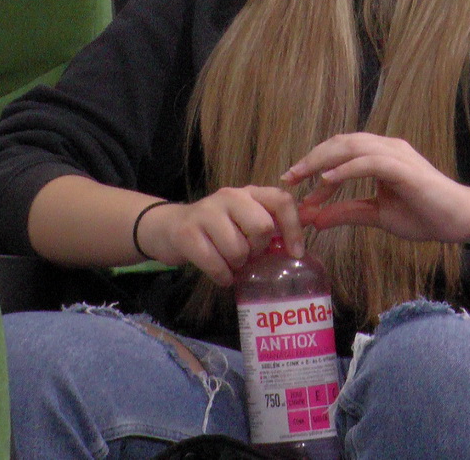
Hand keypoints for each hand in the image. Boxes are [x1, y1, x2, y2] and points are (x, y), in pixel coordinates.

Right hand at [136, 186, 304, 286]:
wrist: (168, 227)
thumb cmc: (215, 229)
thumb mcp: (243, 220)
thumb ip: (270, 226)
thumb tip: (301, 245)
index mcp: (248, 193)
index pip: (281, 201)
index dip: (293, 228)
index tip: (295, 253)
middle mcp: (229, 197)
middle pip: (262, 227)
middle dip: (258, 249)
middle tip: (248, 254)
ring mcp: (206, 213)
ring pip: (238, 250)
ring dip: (237, 265)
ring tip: (230, 262)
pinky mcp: (187, 234)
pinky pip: (217, 265)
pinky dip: (223, 276)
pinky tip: (221, 274)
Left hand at [282, 132, 469, 243]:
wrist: (460, 220)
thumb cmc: (424, 215)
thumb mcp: (376, 215)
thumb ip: (346, 212)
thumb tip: (314, 219)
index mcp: (380, 156)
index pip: (339, 152)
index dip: (314, 164)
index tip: (293, 184)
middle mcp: (386, 148)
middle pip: (340, 143)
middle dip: (311, 159)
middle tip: (288, 178)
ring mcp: (396, 154)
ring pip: (351, 147)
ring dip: (322, 161)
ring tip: (301, 177)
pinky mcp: (404, 168)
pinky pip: (369, 162)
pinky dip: (345, 169)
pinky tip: (327, 180)